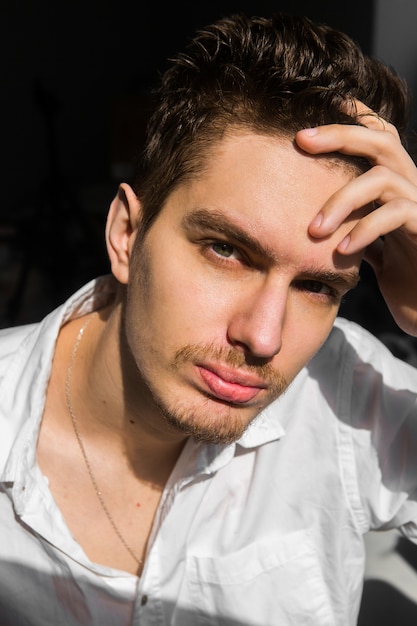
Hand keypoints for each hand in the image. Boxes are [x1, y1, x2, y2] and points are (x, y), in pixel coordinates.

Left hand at [296, 102, 416, 336]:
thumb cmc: (404, 276)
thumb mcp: (373, 246)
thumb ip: (354, 225)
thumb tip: (315, 221)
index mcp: (397, 186)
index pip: (380, 139)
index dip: (355, 117)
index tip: (319, 107)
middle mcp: (412, 187)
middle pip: (382, 141)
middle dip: (340, 135)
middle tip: (301, 139)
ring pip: (381, 179)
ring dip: (342, 200)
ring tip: (314, 230)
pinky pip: (395, 214)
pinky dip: (364, 230)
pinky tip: (341, 250)